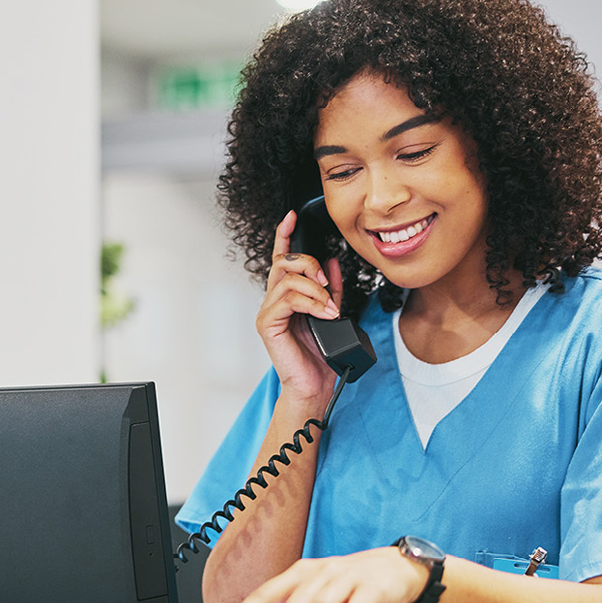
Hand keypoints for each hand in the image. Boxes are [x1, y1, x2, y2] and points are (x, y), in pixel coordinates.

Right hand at [256, 210, 343, 405]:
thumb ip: (332, 289)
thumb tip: (332, 263)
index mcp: (287, 296)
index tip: (291, 216)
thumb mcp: (333, 313)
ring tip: (331, 309)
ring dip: (316, 290)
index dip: (284, 235)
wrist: (316, 386)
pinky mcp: (268, 324)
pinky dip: (310, 303)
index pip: (282, 258)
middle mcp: (274, 300)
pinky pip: (287, 300)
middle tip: (328, 284)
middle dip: (309, 265)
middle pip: (285, 263)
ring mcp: (269, 312)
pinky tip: (324, 314)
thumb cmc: (322, 356)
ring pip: (289, 280)